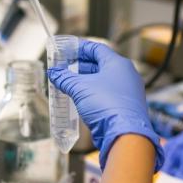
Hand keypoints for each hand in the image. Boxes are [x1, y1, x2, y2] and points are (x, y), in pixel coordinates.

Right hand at [48, 39, 163, 170]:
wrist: (125, 134)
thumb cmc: (107, 105)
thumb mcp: (80, 88)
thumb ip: (65, 78)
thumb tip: (54, 73)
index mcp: (118, 64)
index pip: (97, 48)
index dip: (81, 48)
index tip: (68, 49)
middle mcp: (126, 75)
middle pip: (100, 64)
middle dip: (81, 66)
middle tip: (65, 67)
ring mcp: (128, 91)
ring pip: (104, 80)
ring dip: (86, 81)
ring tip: (69, 83)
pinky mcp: (125, 106)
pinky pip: (107, 93)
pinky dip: (93, 92)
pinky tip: (81, 98)